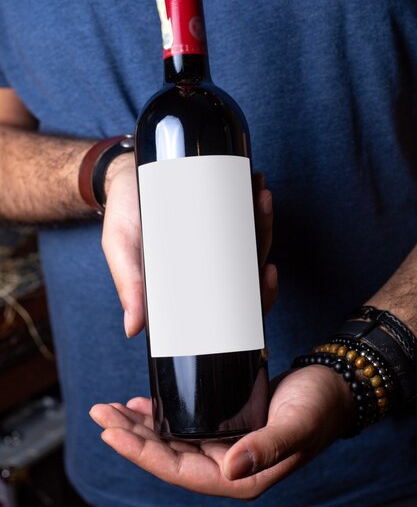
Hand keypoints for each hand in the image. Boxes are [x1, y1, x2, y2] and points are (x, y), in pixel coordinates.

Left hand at [90, 365, 354, 499]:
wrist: (333, 389)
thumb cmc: (318, 409)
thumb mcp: (295, 426)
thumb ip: (266, 448)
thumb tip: (229, 469)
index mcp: (240, 477)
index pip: (178, 471)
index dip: (141, 453)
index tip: (111, 432)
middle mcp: (228, 467)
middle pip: (167, 456)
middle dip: (131, 436)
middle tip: (101, 413)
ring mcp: (225, 448)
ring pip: (171, 440)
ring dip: (140, 426)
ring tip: (113, 409)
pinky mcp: (225, 427)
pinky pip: (184, 426)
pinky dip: (161, 415)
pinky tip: (143, 405)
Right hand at [101, 158, 276, 336]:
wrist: (121, 177)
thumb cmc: (123, 216)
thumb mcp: (120, 249)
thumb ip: (128, 285)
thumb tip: (133, 329)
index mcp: (192, 282)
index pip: (233, 301)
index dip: (258, 296)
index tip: (267, 274)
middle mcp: (208, 262)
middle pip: (250, 263)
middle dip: (264, 241)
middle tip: (263, 220)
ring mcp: (215, 235)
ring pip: (252, 234)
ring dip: (263, 216)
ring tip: (262, 197)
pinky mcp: (217, 208)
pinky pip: (244, 208)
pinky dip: (253, 196)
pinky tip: (257, 183)